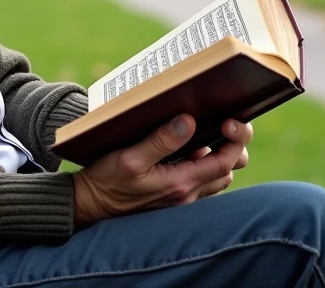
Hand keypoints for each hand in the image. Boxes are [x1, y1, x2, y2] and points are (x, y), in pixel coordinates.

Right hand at [72, 115, 251, 228]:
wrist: (90, 206)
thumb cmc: (107, 180)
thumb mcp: (130, 157)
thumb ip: (161, 140)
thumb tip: (189, 121)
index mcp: (180, 183)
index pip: (225, 162)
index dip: (235, 140)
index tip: (229, 119)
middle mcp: (186, 195)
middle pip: (227, 171)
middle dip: (232, 148)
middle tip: (223, 124)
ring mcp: (180, 199)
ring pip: (216, 178)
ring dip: (217, 157)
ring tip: (204, 134)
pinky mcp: (172, 198)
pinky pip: (200, 182)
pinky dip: (203, 165)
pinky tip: (187, 149)